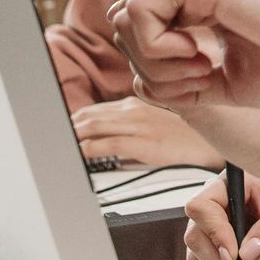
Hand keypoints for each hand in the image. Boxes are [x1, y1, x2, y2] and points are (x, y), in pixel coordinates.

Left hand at [42, 0, 259, 112]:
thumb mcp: (225, 84)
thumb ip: (180, 75)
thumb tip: (137, 75)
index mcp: (200, 7)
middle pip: (123, 23)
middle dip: (147, 68)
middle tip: (200, 78)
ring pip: (126, 21)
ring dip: (158, 64)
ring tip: (206, 67)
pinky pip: (144, 16)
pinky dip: (163, 50)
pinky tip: (204, 55)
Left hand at [70, 97, 218, 169]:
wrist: (211, 144)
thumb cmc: (183, 136)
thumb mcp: (153, 121)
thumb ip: (128, 123)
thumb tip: (102, 136)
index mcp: (134, 104)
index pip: (93, 110)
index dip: (72, 121)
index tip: (57, 130)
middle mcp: (133, 111)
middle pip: (89, 117)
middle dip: (66, 128)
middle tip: (49, 139)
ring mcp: (138, 126)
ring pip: (94, 127)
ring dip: (73, 137)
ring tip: (57, 147)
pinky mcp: (144, 144)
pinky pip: (108, 145)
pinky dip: (89, 149)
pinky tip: (78, 154)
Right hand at [184, 173, 259, 259]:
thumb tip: (247, 252)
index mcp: (231, 183)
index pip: (202, 206)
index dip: (214, 232)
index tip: (234, 255)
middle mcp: (217, 201)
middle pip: (194, 232)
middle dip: (216, 257)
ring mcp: (213, 221)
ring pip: (196, 250)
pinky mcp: (215, 240)